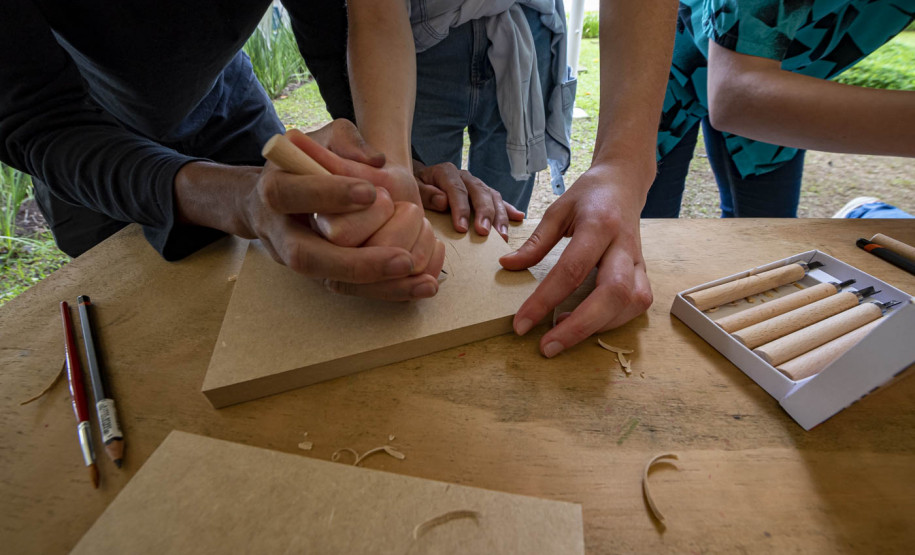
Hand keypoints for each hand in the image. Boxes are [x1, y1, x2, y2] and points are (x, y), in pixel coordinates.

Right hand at [238, 124, 441, 300]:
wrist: (284, 198)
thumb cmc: (309, 162)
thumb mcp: (325, 139)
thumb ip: (347, 142)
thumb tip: (375, 161)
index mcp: (275, 189)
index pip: (289, 194)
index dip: (327, 195)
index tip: (371, 191)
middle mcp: (281, 233)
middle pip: (306, 257)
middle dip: (356, 261)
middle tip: (403, 258)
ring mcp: (301, 260)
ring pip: (333, 281)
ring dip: (380, 284)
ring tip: (422, 280)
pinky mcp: (322, 276)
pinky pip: (354, 291)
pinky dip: (390, 290)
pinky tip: (422, 285)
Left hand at [414, 161, 523, 239]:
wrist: (419, 178)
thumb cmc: (414, 187)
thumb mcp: (412, 188)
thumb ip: (425, 193)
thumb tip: (443, 201)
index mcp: (446, 173)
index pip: (456, 190)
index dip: (460, 209)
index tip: (462, 228)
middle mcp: (464, 176)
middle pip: (478, 192)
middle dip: (484, 213)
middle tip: (485, 232)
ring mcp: (475, 184)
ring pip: (492, 196)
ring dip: (499, 216)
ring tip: (502, 235)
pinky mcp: (482, 192)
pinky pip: (498, 199)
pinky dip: (508, 209)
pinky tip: (519, 217)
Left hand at [498, 163, 653, 356]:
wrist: (624, 182)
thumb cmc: (588, 196)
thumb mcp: (557, 210)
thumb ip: (535, 242)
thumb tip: (507, 267)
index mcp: (598, 225)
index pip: (571, 270)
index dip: (544, 301)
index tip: (521, 324)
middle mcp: (624, 245)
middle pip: (612, 293)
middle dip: (579, 327)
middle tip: (547, 347)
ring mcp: (639, 260)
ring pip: (631, 303)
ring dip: (598, 327)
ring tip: (562, 335)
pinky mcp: (644, 272)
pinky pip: (638, 304)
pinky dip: (613, 322)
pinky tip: (587, 325)